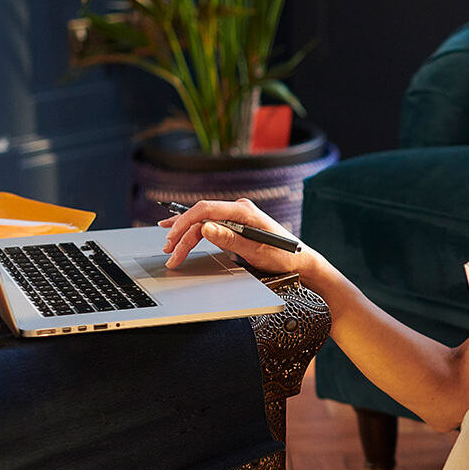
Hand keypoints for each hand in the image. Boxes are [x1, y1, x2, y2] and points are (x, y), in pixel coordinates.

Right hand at [159, 198, 307, 274]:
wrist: (299, 260)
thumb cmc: (283, 256)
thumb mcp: (256, 251)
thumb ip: (230, 239)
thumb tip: (205, 227)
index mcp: (245, 211)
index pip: (206, 209)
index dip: (185, 222)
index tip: (173, 236)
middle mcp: (240, 209)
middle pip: (201, 217)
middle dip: (182, 233)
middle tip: (169, 250)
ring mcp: (237, 216)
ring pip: (203, 222)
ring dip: (185, 234)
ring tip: (169, 246)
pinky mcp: (236, 224)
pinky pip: (210, 224)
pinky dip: (193, 230)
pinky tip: (177, 230)